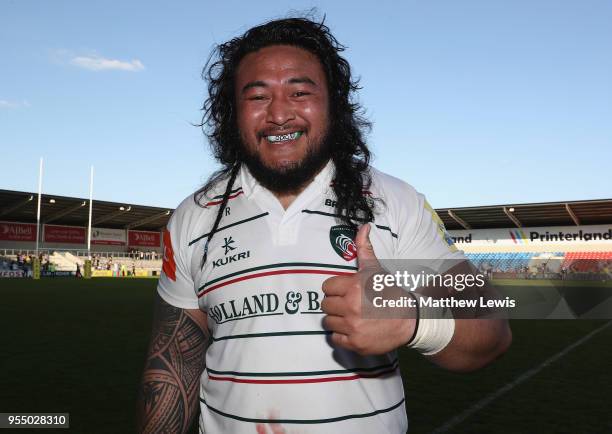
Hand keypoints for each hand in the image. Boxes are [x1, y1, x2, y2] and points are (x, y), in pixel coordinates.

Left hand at [321, 224, 415, 354]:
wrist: (409, 320)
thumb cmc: (390, 292)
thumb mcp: (376, 270)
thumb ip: (365, 249)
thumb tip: (364, 226)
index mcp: (354, 287)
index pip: (327, 287)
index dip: (336, 288)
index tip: (346, 291)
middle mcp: (351, 307)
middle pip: (325, 304)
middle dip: (335, 304)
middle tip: (349, 304)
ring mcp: (352, 327)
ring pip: (328, 322)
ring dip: (337, 320)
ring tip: (351, 317)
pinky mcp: (355, 343)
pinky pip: (335, 339)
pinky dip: (341, 336)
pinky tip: (353, 329)